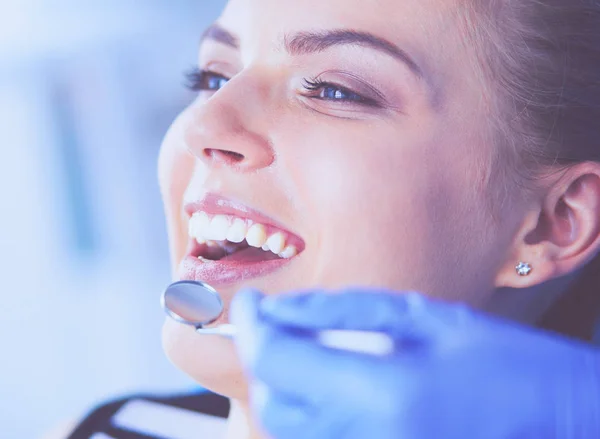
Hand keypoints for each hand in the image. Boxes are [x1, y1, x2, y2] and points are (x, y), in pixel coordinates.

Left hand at [230, 288, 599, 438]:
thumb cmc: (502, 360)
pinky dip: (306, 410)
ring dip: (281, 384)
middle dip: (261, 355)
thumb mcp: (421, 315)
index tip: (249, 299)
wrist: (557, 419)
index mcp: (377, 391)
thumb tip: (280, 307)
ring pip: (286, 429)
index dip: (249, 323)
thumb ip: (340, 310)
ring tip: (306, 347)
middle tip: (277, 320)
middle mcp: (360, 438)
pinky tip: (330, 380)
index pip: (273, 359)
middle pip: (269, 400)